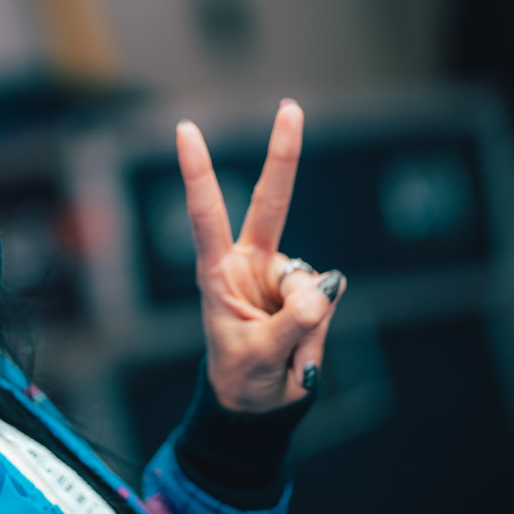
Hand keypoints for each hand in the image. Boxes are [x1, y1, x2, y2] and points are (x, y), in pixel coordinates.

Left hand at [176, 100, 344, 412]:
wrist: (256, 405)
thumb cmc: (242, 378)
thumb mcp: (257, 359)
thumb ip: (291, 326)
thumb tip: (324, 288)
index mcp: (217, 272)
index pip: (207, 214)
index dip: (198, 172)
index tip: (186, 129)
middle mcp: (249, 264)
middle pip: (273, 203)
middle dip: (284, 155)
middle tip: (291, 107)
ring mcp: (281, 276)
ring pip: (313, 282)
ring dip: (307, 325)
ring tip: (284, 355)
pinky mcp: (310, 292)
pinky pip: (328, 302)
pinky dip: (318, 335)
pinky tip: (300, 352)